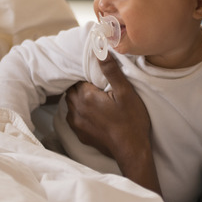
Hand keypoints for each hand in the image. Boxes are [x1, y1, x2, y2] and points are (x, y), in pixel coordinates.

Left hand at [64, 53, 160, 193]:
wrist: (131, 150)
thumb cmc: (131, 120)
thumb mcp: (125, 92)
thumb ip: (111, 71)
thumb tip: (102, 51)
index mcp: (85, 97)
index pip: (77, 79)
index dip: (86, 76)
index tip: (97, 77)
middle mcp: (76, 110)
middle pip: (71, 91)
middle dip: (80, 86)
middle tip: (97, 86)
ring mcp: (77, 124)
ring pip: (70, 105)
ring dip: (79, 100)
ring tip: (95, 99)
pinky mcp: (81, 134)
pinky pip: (74, 118)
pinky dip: (80, 113)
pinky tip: (94, 114)